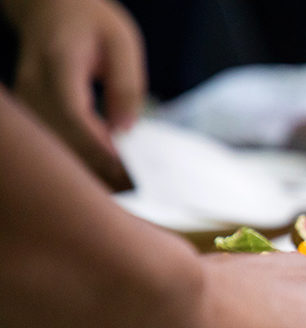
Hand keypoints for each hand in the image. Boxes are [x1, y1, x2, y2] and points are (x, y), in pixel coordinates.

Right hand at [4, 0, 144, 189]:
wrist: (50, 8)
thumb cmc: (90, 20)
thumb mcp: (122, 42)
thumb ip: (127, 84)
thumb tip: (127, 130)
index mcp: (58, 63)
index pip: (74, 115)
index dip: (99, 147)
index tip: (128, 171)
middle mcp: (34, 84)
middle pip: (61, 138)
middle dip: (98, 167)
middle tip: (134, 188)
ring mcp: (27, 99)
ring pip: (53, 147)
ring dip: (88, 169)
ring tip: (124, 186)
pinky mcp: (29, 111)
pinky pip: (51, 143)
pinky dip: (78, 159)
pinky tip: (105, 172)